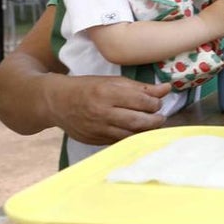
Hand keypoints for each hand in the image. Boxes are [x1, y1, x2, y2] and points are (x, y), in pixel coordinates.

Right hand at [46, 74, 171, 145]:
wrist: (57, 102)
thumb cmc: (88, 88)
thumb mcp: (112, 82)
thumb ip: (140, 87)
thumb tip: (167, 88)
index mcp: (108, 92)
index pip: (141, 101)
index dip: (155, 103)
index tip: (158, 102)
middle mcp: (103, 112)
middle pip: (138, 121)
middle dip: (155, 120)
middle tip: (160, 117)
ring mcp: (98, 128)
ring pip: (130, 134)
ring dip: (146, 131)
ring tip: (152, 125)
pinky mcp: (95, 140)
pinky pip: (120, 142)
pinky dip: (132, 138)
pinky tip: (137, 132)